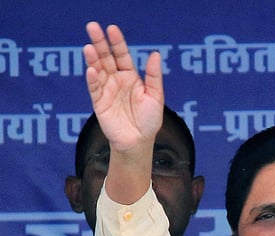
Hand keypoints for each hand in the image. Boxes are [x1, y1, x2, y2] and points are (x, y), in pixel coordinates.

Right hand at [83, 22, 163, 153]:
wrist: (139, 141)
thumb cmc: (149, 120)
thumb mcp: (156, 96)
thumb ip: (153, 76)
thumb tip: (155, 54)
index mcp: (131, 77)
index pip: (122, 55)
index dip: (117, 42)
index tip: (112, 29)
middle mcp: (117, 80)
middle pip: (106, 58)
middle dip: (100, 43)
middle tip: (92, 27)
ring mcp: (107, 90)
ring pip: (98, 70)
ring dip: (93, 59)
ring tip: (89, 47)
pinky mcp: (99, 102)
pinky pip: (95, 89)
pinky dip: (93, 79)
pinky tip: (92, 70)